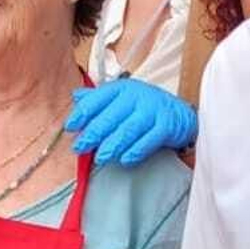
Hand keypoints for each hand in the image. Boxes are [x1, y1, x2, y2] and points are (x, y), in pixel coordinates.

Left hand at [67, 78, 196, 165]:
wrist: (179, 114)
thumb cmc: (144, 108)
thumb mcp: (121, 99)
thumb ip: (98, 99)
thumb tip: (75, 96)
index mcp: (122, 88)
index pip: (98, 99)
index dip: (82, 113)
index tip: (70, 127)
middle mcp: (137, 96)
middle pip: (111, 116)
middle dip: (94, 133)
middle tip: (80, 147)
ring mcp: (153, 110)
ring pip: (128, 129)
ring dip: (113, 145)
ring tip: (101, 157)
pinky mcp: (166, 125)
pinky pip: (149, 140)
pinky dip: (136, 151)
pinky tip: (125, 160)